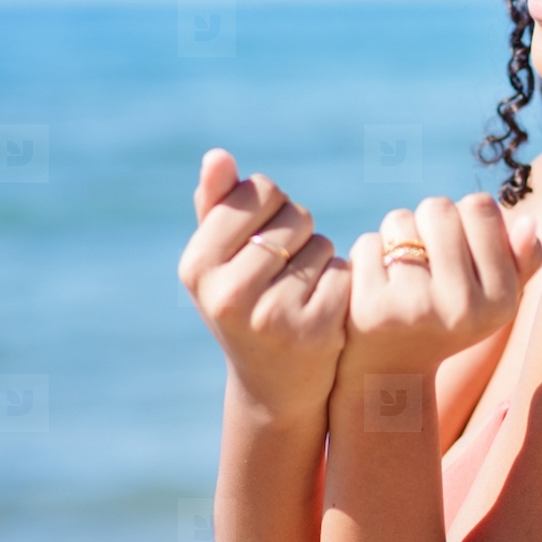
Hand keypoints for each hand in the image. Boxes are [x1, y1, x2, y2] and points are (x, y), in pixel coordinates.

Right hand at [178, 148, 350, 422]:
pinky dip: (340, 283)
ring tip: (299, 292)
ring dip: (320, 258)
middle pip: (294, 215)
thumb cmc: (245, 305)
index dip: (271, 204)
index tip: (261, 237)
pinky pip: (344, 272)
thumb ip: (216, 205)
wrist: (273, 386)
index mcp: (197, 266)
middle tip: (283, 271)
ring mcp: (271, 315)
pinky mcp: (314, 331)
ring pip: (323, 243)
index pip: (256, 191)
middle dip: (298, 232)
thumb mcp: (220, 260)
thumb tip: (217, 155)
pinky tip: (322, 309)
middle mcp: (228, 293)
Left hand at [335, 193, 541, 387]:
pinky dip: (368, 256)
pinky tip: (374, 285)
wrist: (393, 374)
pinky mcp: (372, 310)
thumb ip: (522, 261)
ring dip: (395, 237)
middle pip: (439, 209)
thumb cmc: (448, 322)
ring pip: (399, 221)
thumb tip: (528, 220)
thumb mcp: (495, 300)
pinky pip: (368, 244)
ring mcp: (416, 308)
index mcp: (502, 300)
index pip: (480, 206)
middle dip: (426, 223)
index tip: (456, 249)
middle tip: (424, 259)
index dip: (462, 218)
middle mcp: (464, 307)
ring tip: (401, 273)